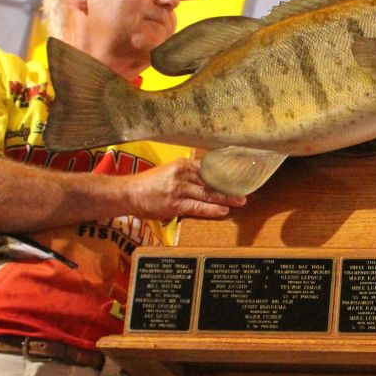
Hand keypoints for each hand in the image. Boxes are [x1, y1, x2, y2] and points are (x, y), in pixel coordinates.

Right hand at [127, 157, 245, 220]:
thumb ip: (191, 174)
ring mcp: (178, 189)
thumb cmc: (151, 184)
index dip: (229, 172)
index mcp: (184, 164)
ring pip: (208, 193)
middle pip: (213, 180)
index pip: (212, 167)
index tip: (243, 175)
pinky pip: (197, 207)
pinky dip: (211, 209)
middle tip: (247, 189)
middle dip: (231, 185)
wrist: (128, 193)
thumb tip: (212, 178)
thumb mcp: (171, 172)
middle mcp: (183, 174)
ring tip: (240, 201)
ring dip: (226, 198)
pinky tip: (223, 210)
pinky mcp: (174, 204)